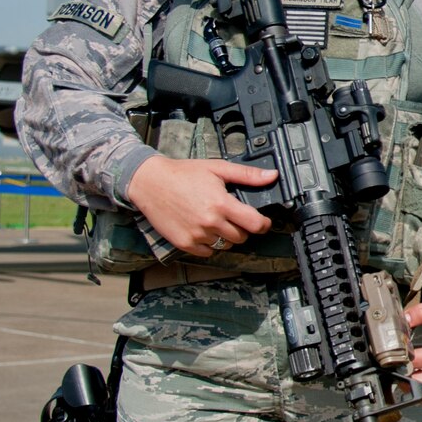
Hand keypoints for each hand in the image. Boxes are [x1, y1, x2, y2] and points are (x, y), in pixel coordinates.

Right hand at [127, 155, 276, 257]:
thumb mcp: (217, 168)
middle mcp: (210, 222)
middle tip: (234, 216)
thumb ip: (247, 175)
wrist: (150, 183)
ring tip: (216, 220)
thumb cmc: (183, 174)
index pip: (255, 224)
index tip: (262, 222)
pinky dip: (210, 244)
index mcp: (221, 204)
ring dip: (226, 236)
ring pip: (225, 245)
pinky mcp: (184, 243)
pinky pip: (208, 252)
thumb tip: (271, 176)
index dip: (263, 224)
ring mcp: (197, 235)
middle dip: (243, 228)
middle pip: (242, 237)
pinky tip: (204, 229)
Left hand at [404, 300, 421, 397]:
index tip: (397, 347)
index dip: (402, 354)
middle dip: (404, 371)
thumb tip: (402, 319)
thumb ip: (421, 313)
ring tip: (406, 366)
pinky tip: (416, 373)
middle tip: (397, 359)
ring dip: (411, 381)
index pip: (415, 362)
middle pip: (416, 381)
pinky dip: (419, 386)